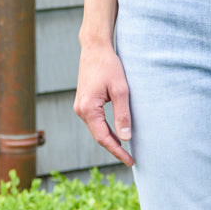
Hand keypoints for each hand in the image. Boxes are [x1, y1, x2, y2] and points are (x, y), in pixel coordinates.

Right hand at [73, 43, 133, 166]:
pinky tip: (117, 134)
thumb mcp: (121, 90)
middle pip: (98, 136)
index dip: (117, 151)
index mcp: (88, 109)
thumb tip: (125, 138)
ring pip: (96, 129)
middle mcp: (81, 110)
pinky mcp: (84, 103)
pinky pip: (95, 121)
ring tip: (126, 150)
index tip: (130, 160)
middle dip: (114, 148)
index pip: (103, 137)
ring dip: (110, 140)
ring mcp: (80, 106)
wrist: (95, 48)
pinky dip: (105, 129)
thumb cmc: (109, 66)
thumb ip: (123, 115)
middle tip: (130, 159)